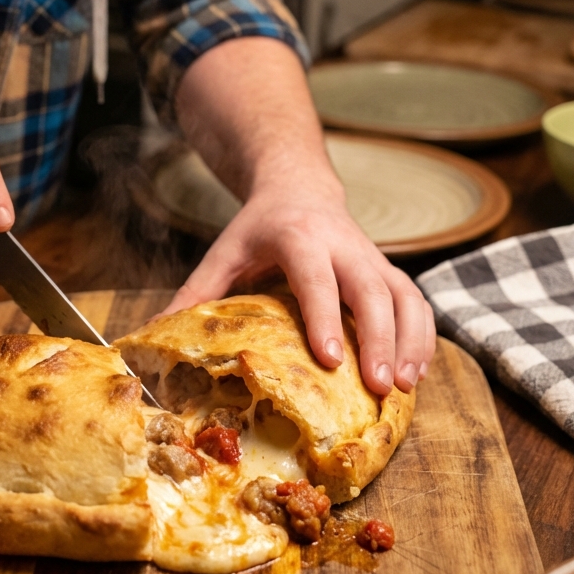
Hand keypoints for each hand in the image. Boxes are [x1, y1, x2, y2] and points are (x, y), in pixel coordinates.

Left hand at [168, 36, 435, 395]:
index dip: (324, 317)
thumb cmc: (258, 229)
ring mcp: (373, 258)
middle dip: (378, 339)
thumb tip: (151, 336)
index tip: (329, 359)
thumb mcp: (224, 253)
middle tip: (380, 386)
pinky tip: (417, 373)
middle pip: (372, 290)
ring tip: (404, 387)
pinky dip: (422, 337)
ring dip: (409, 342)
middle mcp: (344, 245)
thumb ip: (195, 293)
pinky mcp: (390, 271)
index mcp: (299, 238)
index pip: (316, 278)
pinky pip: (416, 303)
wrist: (300, 186)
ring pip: (404, 297)